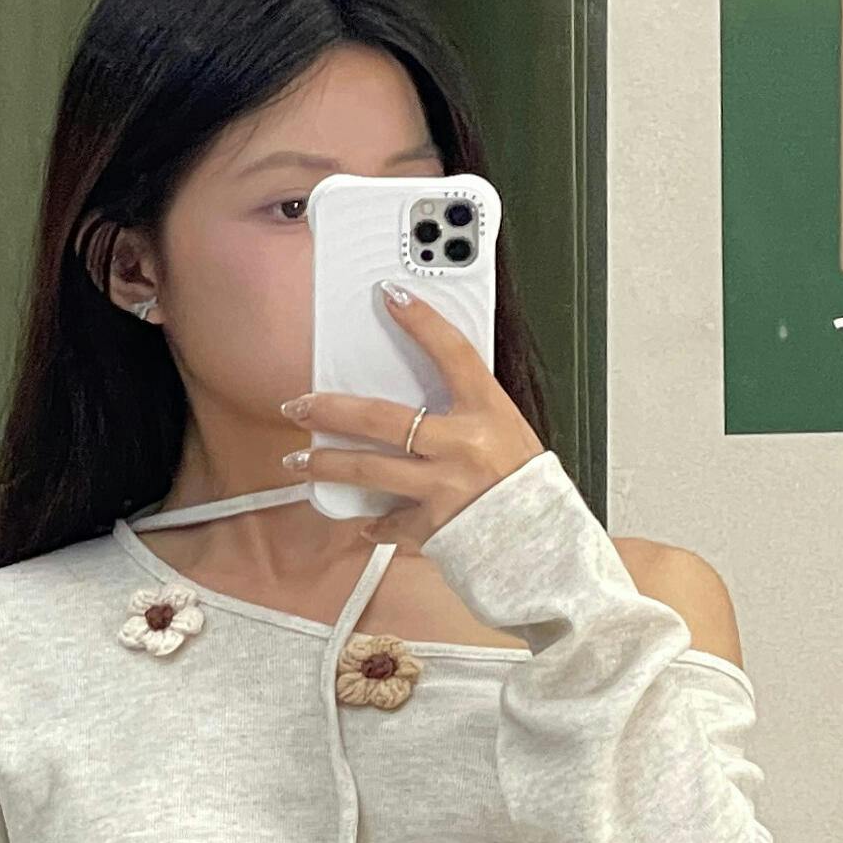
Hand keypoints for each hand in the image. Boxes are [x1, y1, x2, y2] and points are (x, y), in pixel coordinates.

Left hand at [278, 282, 544, 540]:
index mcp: (487, 412)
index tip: (390, 297)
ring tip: (298, 460)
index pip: (453, 352)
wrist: (544, 545)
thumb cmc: (526, 487)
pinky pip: (392, 523)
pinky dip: (376, 523)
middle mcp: (461, 446)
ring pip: (368, 469)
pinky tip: (363, 521)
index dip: (422, 321)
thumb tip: (425, 397)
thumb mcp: (507, 431)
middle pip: (380, 418)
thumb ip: (467, 412)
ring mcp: (443, 487)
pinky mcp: (433, 526)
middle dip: (330, 410)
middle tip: (298, 406)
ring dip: (326, 464)